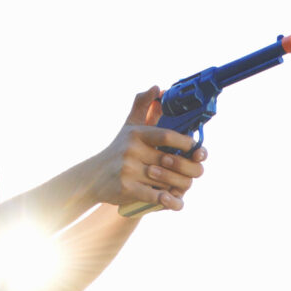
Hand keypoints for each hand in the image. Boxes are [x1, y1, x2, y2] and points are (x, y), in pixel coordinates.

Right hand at [95, 88, 206, 210]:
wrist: (93, 177)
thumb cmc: (118, 150)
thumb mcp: (129, 127)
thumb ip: (143, 106)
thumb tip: (157, 87)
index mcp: (136, 134)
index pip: (166, 136)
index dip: (185, 143)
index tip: (196, 149)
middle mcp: (132, 150)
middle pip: (170, 161)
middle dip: (187, 168)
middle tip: (197, 172)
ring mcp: (128, 169)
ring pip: (165, 180)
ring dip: (179, 186)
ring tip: (186, 186)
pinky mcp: (126, 188)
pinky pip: (154, 196)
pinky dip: (168, 201)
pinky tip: (177, 203)